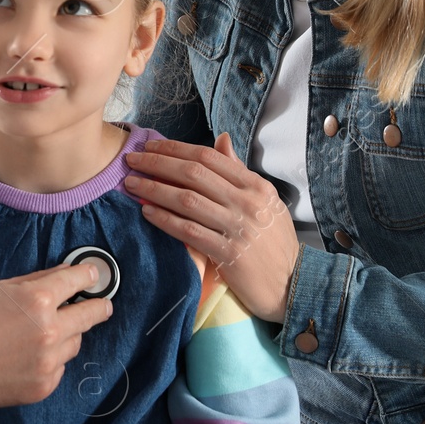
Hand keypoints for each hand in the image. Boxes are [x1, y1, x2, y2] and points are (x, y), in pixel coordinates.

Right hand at [0, 264, 112, 411]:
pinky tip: (30, 358)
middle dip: (97, 306)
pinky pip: (60, 368)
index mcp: (38, 300)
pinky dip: (52, 361)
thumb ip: (37, 281)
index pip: (78, 280)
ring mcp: (50, 362)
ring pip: (76, 343)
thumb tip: (65, 274)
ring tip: (44, 335)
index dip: (89, 276)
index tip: (93, 276)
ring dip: (68, 336)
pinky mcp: (44, 386)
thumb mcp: (0, 289)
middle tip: (100, 305)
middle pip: (91, 315)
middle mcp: (51, 331)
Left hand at [122, 132, 299, 322]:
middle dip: (157, 164)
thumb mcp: (266, 201)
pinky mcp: (228, 254)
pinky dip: (164, 220)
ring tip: (131, 184)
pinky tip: (146, 213)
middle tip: (131, 160)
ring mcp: (238, 227)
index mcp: (256, 186)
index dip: (176, 149)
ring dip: (154, 190)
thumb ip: (239, 171)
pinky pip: (188, 231)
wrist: (293, 283)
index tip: (151, 146)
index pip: (209, 158)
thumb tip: (221, 139)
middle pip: (193, 174)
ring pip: (187, 200)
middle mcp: (247, 202)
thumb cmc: (274, 242)